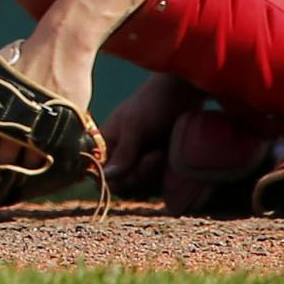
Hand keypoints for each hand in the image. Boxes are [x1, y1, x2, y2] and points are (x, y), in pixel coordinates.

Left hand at [0, 32, 96, 194]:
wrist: (59, 48)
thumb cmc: (22, 58)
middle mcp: (12, 117)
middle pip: (0, 160)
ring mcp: (37, 124)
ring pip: (24, 161)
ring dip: (17, 171)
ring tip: (11, 178)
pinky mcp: (59, 127)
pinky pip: (47, 155)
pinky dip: (39, 162)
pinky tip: (34, 165)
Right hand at [98, 72, 203, 196]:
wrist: (183, 96)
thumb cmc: (151, 105)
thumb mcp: (134, 127)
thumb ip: (123, 153)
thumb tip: (107, 176)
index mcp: (107, 144)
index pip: (100, 173)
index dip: (111, 179)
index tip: (128, 172)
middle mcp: (122, 157)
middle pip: (122, 184)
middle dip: (138, 175)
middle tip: (153, 156)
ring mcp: (142, 164)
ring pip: (141, 186)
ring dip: (153, 174)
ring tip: (161, 152)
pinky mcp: (160, 169)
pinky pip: (157, 184)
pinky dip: (163, 176)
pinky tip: (169, 159)